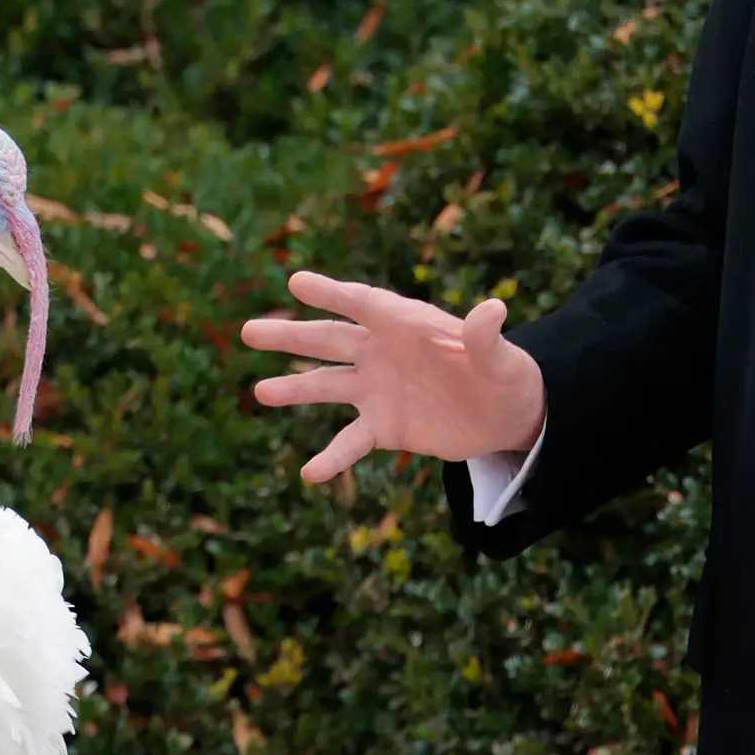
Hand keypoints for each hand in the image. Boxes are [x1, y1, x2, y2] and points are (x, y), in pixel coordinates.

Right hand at [244, 271, 547, 480]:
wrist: (506, 416)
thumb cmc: (505, 375)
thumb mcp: (503, 358)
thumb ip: (487, 338)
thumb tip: (492, 311)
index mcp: (407, 324)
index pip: (363, 304)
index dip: (331, 292)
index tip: (296, 282)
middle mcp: (383, 352)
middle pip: (330, 340)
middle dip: (291, 336)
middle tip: (249, 331)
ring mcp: (377, 389)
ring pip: (327, 386)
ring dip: (295, 390)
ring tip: (260, 392)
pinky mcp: (383, 426)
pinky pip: (350, 441)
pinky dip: (332, 457)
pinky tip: (310, 473)